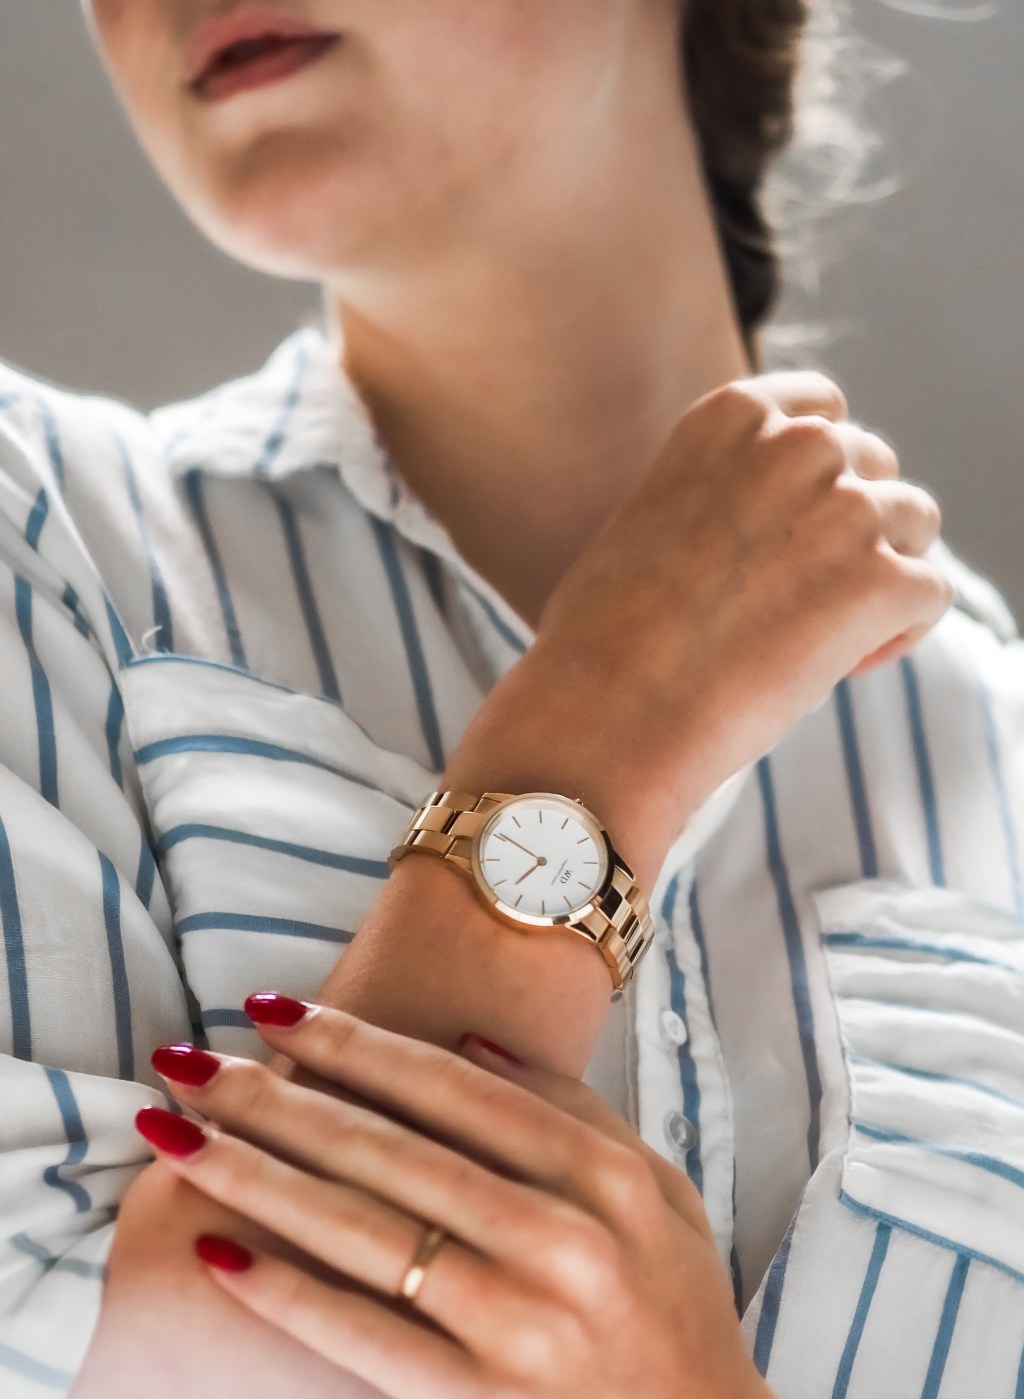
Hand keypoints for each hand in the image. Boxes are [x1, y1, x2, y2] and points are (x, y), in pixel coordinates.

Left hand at [139, 995, 772, 1398]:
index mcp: (601, 1176)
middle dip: (278, 1097)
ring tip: (179, 1134)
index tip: (276, 1010)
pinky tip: (219, 1250)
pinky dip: (286, 1293)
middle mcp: (558, 1243)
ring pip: (360, 1234)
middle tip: (193, 1059)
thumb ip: (572, 1106)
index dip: (354, 1044)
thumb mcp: (657, 1187)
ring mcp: (516, 1328)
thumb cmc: (675, 1304)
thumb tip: (467, 1042)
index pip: (451, 1090)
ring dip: (256, 1177)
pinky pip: (362, 1339)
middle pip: (388, 1151)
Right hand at [530, 370, 952, 839]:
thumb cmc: (604, 638)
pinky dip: (898, 631)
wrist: (606, 713)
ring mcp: (844, 508)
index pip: (822, 407)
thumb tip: (772, 529)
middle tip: (801, 597)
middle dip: (851, 525)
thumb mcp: (649, 520)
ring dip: (882, 571)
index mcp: (729, 419)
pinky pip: (929, 593)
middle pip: (874, 463)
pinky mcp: (879, 580)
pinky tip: (844, 664)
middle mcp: (794, 445)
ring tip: (823, 632)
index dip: (821, 471)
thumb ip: (718, 495)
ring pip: (914, 520)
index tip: (794, 526)